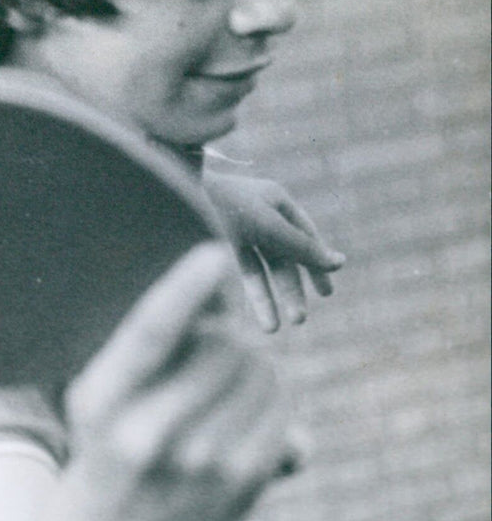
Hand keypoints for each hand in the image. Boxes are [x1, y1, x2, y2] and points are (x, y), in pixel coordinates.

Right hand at [65, 243, 299, 520]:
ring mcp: (199, 468)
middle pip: (226, 343)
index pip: (149, 333)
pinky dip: (272, 397)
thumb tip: (218, 284)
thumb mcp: (103, 387)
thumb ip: (153, 341)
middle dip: (224, 334)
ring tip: (219, 385)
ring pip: (263, 371)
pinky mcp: (242, 487)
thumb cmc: (108, 431)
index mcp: (101, 400)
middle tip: (202, 353)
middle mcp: (146, 437)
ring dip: (251, 363)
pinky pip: (284, 408)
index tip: (215, 250)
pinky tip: (240, 412)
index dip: (184, 288)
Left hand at [203, 173, 344, 332]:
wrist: (181, 190)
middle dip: (292, 290)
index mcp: (278, 202)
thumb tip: (339, 264)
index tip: (326, 292)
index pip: (306, 236)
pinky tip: (259, 313)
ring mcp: (243, 229)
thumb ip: (303, 247)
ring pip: (264, 268)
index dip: (317, 264)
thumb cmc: (230, 204)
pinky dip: (251, 291)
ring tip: (273, 330)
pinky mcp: (224, 241)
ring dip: (268, 299)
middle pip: (286, 257)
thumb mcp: (271, 227)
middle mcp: (263, 215)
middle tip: (300, 320)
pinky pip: (244, 269)